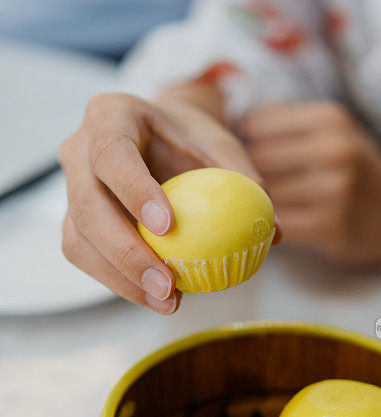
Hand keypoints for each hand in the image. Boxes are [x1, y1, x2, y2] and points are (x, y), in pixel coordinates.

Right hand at [60, 91, 267, 312]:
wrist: (159, 136)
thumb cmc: (191, 138)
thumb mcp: (220, 145)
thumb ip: (245, 180)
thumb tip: (275, 233)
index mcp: (110, 115)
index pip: (112, 152)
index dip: (134, 190)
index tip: (168, 227)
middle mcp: (79, 148)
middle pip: (87, 204)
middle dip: (125, 252)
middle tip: (168, 285)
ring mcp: (70, 187)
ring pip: (79, 238)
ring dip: (120, 278)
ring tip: (167, 301)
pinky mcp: (75, 220)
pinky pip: (86, 257)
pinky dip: (119, 282)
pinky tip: (158, 298)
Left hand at [244, 101, 380, 265]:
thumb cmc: (362, 172)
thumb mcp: (337, 133)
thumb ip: (289, 128)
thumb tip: (226, 131)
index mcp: (331, 119)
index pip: (256, 123)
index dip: (243, 142)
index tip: (244, 157)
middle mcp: (334, 149)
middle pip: (255, 159)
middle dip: (244, 174)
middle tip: (244, 187)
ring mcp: (333, 190)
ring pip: (262, 193)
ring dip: (252, 204)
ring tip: (255, 208)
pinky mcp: (330, 226)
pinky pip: (275, 225)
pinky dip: (264, 227)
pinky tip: (267, 228)